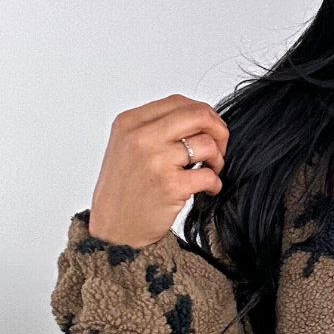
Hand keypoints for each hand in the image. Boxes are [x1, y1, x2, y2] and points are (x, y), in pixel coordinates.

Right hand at [88, 94, 227, 249]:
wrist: (114, 231)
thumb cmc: (124, 192)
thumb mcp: (126, 148)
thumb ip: (155, 128)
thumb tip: (198, 118)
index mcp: (129, 123)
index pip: (179, 102)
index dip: (203, 114)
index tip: (210, 130)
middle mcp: (141, 137)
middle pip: (197, 114)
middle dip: (218, 130)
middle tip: (220, 148)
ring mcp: (155, 160)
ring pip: (207, 144)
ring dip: (217, 160)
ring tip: (209, 172)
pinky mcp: (170, 185)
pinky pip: (209, 175)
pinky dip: (214, 183)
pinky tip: (206, 190)